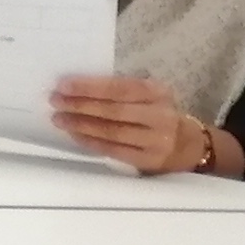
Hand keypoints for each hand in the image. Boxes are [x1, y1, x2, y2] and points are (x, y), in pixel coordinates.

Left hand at [53, 73, 211, 175]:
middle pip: (114, 110)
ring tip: (59, 119)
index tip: (63, 84)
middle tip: (55, 101)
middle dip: (81, 105)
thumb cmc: (157, 113)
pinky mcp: (149, 160)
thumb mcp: (148, 96)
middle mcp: (160, 116)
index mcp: (158, 93)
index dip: (90, 87)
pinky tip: (74, 135)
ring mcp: (156, 141)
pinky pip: (114, 150)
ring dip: (81, 125)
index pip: (120, 88)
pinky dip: (91, 142)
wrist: (189, 146)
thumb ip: (120, 90)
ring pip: (112, 132)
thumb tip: (75, 87)